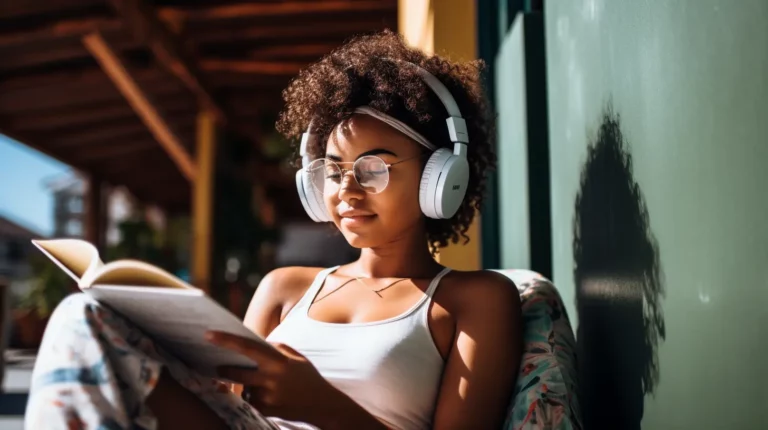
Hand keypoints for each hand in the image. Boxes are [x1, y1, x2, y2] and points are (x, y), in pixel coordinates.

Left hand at [205, 331, 332, 422]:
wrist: (322, 404)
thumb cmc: (308, 377)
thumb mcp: (295, 357)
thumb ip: (275, 348)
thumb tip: (253, 343)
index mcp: (278, 362)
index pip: (247, 348)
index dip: (226, 340)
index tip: (208, 335)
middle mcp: (271, 380)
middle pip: (237, 374)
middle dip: (225, 370)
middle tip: (218, 366)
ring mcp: (268, 397)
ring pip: (244, 389)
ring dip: (246, 386)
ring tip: (266, 385)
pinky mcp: (266, 410)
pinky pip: (250, 401)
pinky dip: (253, 397)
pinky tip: (269, 396)